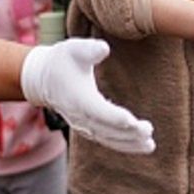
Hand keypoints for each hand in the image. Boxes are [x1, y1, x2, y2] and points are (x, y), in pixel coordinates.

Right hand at [20, 39, 154, 154]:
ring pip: (108, 139)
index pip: (98, 111)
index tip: (133, 121)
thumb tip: (104, 48)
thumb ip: (89, 49)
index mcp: (78, 98)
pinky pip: (106, 140)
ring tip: (150, 145)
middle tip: (149, 131)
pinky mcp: (87, 128)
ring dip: (129, 144)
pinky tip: (140, 144)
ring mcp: (83, 125)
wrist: (43, 78)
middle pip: (106, 130)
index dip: (115, 117)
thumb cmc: (62, 60)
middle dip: (128, 133)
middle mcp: (80, 116)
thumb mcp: (74, 49)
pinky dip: (123, 145)